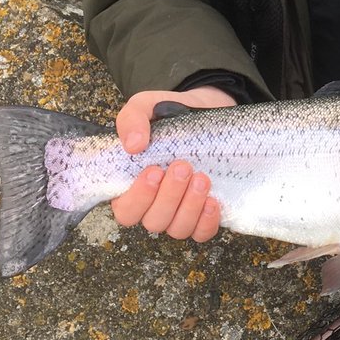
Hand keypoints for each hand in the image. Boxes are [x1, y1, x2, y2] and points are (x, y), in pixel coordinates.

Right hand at [110, 86, 234, 240]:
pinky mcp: (203, 215)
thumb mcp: (145, 107)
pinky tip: (213, 201)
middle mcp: (154, 205)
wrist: (203, 111)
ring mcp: (179, 213)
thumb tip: (133, 145)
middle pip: (154, 221)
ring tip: (201, 178)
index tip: (154, 171)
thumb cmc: (166, 115)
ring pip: (178, 229)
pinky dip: (207, 222)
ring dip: (189, 207)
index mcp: (131, 186)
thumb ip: (132, 120)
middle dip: (169, 196)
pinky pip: (202, 233)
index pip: (126, 210)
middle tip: (183, 167)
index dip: (138, 198)